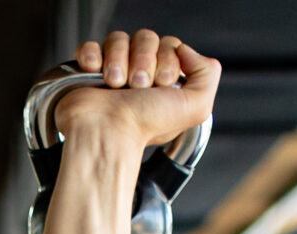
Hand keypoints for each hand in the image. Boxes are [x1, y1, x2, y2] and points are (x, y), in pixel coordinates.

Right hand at [53, 29, 219, 148]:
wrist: (108, 133)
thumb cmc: (145, 126)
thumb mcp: (197, 106)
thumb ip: (208, 73)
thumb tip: (186, 50)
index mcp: (162, 81)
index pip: (170, 45)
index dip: (168, 60)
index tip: (161, 85)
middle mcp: (138, 74)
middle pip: (146, 38)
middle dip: (144, 60)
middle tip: (138, 85)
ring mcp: (112, 70)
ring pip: (119, 39)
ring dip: (119, 59)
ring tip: (116, 84)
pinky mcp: (88, 70)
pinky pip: (91, 46)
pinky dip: (93, 55)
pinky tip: (96, 71)